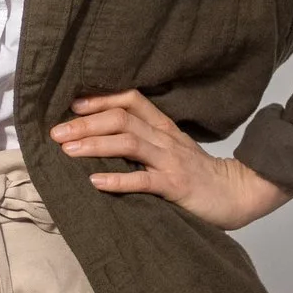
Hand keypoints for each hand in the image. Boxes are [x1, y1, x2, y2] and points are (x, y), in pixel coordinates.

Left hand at [49, 92, 287, 229]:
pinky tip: (95, 181)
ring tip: (67, 151)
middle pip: (121, 119)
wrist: (237, 193)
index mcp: (162, 126)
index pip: (130, 100)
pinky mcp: (175, 185)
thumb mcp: (171, 148)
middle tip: (56, 132)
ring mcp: (170, 161)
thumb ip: (144, 139)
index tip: (71, 104)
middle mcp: (164, 138)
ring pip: (128, 143)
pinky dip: (117, 180)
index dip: (100, 99)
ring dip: (95, 144)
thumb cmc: (197, 174)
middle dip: (85, 123)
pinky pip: (143, 180)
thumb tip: (102, 135)